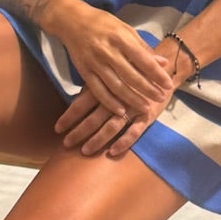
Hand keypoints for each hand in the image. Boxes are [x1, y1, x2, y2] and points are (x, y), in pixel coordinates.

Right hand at [49, 0, 175, 118]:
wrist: (71, 20)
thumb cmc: (102, 23)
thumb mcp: (125, 29)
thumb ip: (143, 47)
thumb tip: (163, 63)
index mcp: (121, 38)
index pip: (143, 60)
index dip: (157, 74)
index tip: (169, 84)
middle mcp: (108, 51)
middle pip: (131, 76)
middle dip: (148, 89)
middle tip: (161, 98)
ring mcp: (94, 62)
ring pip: (116, 86)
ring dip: (132, 99)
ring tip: (145, 108)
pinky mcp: (83, 71)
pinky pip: (98, 90)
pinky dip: (110, 102)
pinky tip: (121, 111)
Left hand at [54, 38, 191, 157]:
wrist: (163, 67)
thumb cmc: (132, 70)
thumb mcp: (112, 72)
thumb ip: (95, 84)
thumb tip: (73, 98)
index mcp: (105, 84)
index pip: (82, 103)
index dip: (69, 116)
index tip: (57, 128)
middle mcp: (116, 97)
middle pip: (93, 118)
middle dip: (79, 132)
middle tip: (66, 144)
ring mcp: (132, 107)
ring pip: (111, 127)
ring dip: (97, 140)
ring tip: (85, 151)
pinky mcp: (147, 115)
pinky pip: (134, 131)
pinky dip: (124, 142)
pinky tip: (113, 152)